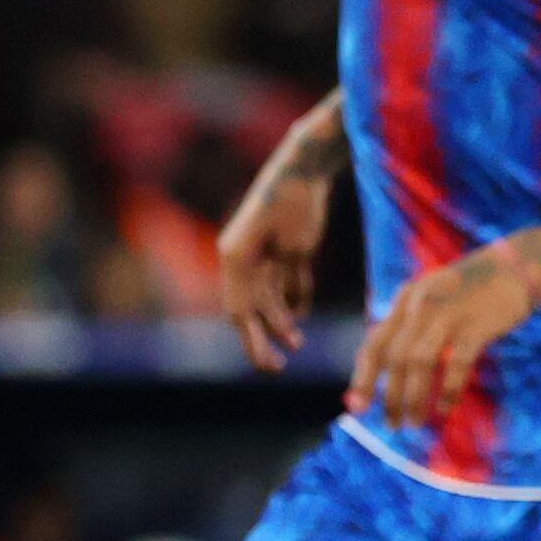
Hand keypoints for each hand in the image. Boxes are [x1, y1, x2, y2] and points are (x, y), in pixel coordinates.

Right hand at [216, 148, 336, 369]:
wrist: (305, 173)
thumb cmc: (290, 203)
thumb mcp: (287, 245)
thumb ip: (281, 281)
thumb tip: (273, 315)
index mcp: (235, 260)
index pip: (239, 310)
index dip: (251, 338)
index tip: (265, 362)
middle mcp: (245, 261)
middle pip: (251, 310)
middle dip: (262, 340)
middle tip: (276, 368)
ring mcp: (266, 256)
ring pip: (269, 300)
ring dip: (280, 322)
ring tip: (296, 343)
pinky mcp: (288, 252)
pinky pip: (288, 284)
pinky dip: (293, 300)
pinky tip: (298, 315)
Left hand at [347, 238, 540, 428]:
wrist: (520, 263)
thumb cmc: (476, 288)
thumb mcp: (434, 296)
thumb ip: (414, 323)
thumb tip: (395, 366)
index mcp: (406, 299)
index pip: (373, 343)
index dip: (362, 378)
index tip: (358, 408)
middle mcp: (420, 305)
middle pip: (393, 358)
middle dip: (389, 396)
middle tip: (392, 425)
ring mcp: (448, 314)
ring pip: (418, 362)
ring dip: (413, 398)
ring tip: (414, 422)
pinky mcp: (477, 325)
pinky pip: (455, 363)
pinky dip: (447, 390)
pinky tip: (445, 409)